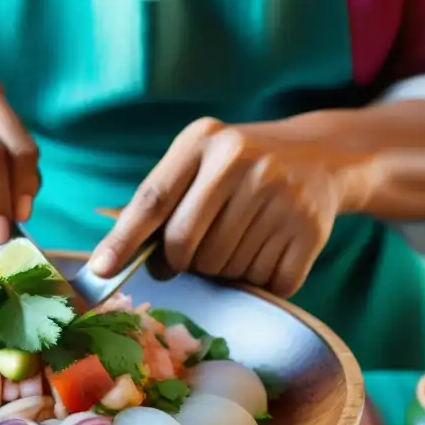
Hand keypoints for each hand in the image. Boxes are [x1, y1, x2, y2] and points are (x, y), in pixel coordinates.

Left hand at [90, 117, 367, 297]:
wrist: (322, 156)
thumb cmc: (241, 167)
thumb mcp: (200, 161)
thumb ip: (160, 200)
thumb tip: (109, 257)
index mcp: (203, 141)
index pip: (153, 200)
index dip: (124, 240)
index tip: (101, 271)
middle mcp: (241, 161)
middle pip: (185, 246)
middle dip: (183, 263)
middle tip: (193, 257)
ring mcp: (278, 194)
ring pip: (223, 269)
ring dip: (223, 272)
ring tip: (239, 242)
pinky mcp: (309, 228)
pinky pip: (265, 283)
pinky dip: (259, 281)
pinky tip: (267, 251)